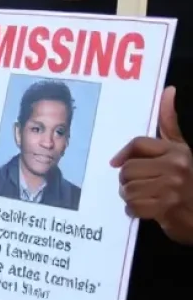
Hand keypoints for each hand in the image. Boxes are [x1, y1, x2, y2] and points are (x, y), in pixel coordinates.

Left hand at [111, 87, 192, 241]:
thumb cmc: (189, 180)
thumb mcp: (181, 149)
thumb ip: (169, 122)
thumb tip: (168, 90)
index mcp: (177, 151)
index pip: (137, 144)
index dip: (123, 154)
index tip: (115, 163)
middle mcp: (176, 166)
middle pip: (128, 169)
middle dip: (126, 180)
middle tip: (136, 185)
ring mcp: (172, 188)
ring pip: (129, 188)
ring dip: (129, 196)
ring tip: (141, 197)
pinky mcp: (168, 208)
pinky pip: (135, 206)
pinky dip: (134, 210)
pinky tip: (143, 209)